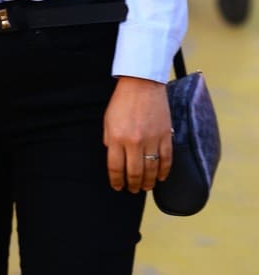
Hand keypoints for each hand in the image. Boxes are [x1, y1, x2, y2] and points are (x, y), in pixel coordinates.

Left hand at [103, 75, 172, 193]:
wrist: (142, 84)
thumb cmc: (122, 101)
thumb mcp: (107, 121)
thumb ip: (109, 140)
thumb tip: (114, 159)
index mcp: (116, 138)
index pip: (115, 168)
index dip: (117, 181)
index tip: (118, 187)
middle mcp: (134, 142)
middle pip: (134, 172)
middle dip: (133, 185)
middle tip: (132, 190)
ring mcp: (152, 139)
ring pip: (151, 169)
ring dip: (149, 182)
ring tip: (146, 187)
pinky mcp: (165, 135)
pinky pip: (166, 159)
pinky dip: (164, 171)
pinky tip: (161, 178)